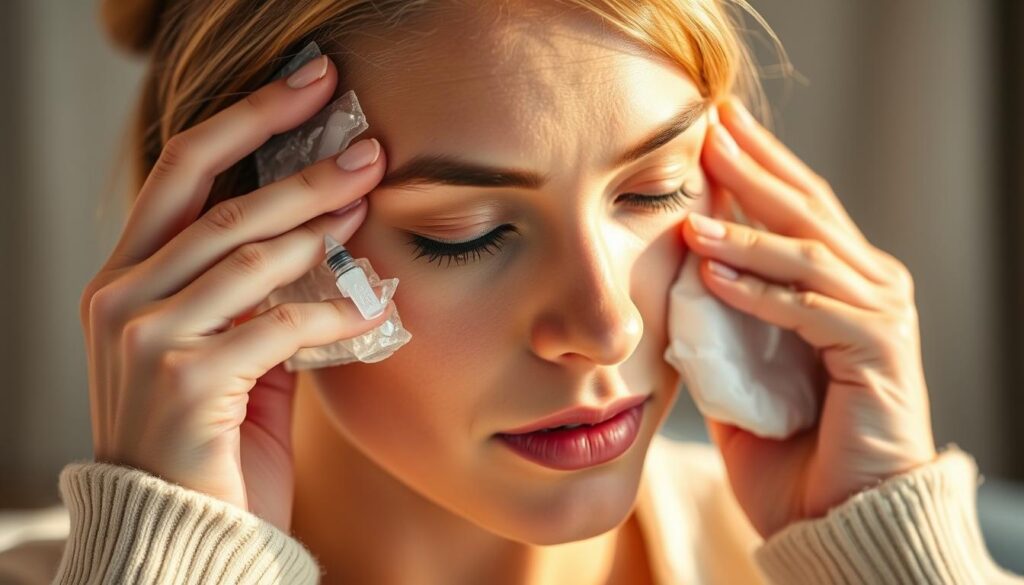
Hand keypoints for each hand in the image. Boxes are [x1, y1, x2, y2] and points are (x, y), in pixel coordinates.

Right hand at [78, 55, 392, 532]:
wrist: (184, 537)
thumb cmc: (212, 441)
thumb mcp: (229, 350)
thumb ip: (258, 292)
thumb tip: (328, 231)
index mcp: (127, 277)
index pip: (184, 170)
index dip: (247, 117)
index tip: (308, 84)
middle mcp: (121, 298)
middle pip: (223, 204)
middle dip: (302, 169)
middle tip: (368, 149)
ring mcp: (146, 340)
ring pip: (250, 257)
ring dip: (321, 230)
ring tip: (369, 207)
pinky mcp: (187, 384)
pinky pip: (280, 326)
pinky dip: (335, 313)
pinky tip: (374, 308)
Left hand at [683, 96, 936, 538]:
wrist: (835, 518)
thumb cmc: (791, 448)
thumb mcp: (742, 371)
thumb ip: (720, 322)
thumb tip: (679, 278)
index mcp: (841, 284)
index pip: (797, 207)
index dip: (757, 164)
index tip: (713, 126)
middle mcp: (870, 287)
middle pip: (807, 210)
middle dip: (755, 168)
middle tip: (710, 127)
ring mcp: (881, 315)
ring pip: (808, 253)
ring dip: (746, 232)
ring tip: (691, 214)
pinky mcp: (878, 351)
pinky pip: (811, 308)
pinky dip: (760, 291)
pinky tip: (714, 275)